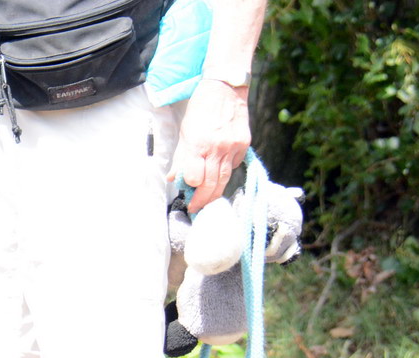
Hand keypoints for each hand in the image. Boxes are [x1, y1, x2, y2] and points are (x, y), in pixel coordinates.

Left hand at [168, 79, 251, 212]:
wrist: (225, 88)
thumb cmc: (201, 108)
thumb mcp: (184, 131)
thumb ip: (181, 157)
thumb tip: (173, 178)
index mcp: (198, 143)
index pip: (195, 178)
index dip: (190, 190)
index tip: (187, 197)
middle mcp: (217, 147)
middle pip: (211, 184)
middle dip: (203, 200)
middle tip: (196, 208)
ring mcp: (233, 146)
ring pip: (225, 179)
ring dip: (215, 193)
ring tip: (207, 201)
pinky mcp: (244, 144)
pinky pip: (233, 166)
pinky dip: (225, 173)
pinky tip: (219, 174)